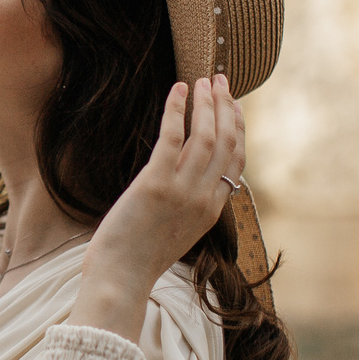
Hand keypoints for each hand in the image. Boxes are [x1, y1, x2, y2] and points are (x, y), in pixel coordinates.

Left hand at [66, 75, 245, 338]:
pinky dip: (177, 110)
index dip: (237, 128)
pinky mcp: (155, 184)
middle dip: (226, 107)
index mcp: (212, 210)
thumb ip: (189, 203)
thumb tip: (187, 176)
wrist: (121, 278)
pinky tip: (178, 90)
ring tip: (203, 80)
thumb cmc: (139, 257)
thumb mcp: (177, 230)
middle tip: (221, 80)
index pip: (237, 160)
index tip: (233, 105)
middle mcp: (204, 198)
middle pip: (226, 142)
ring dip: (206, 104)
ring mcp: (182, 191)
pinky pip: (173, 137)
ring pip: (206, 136)